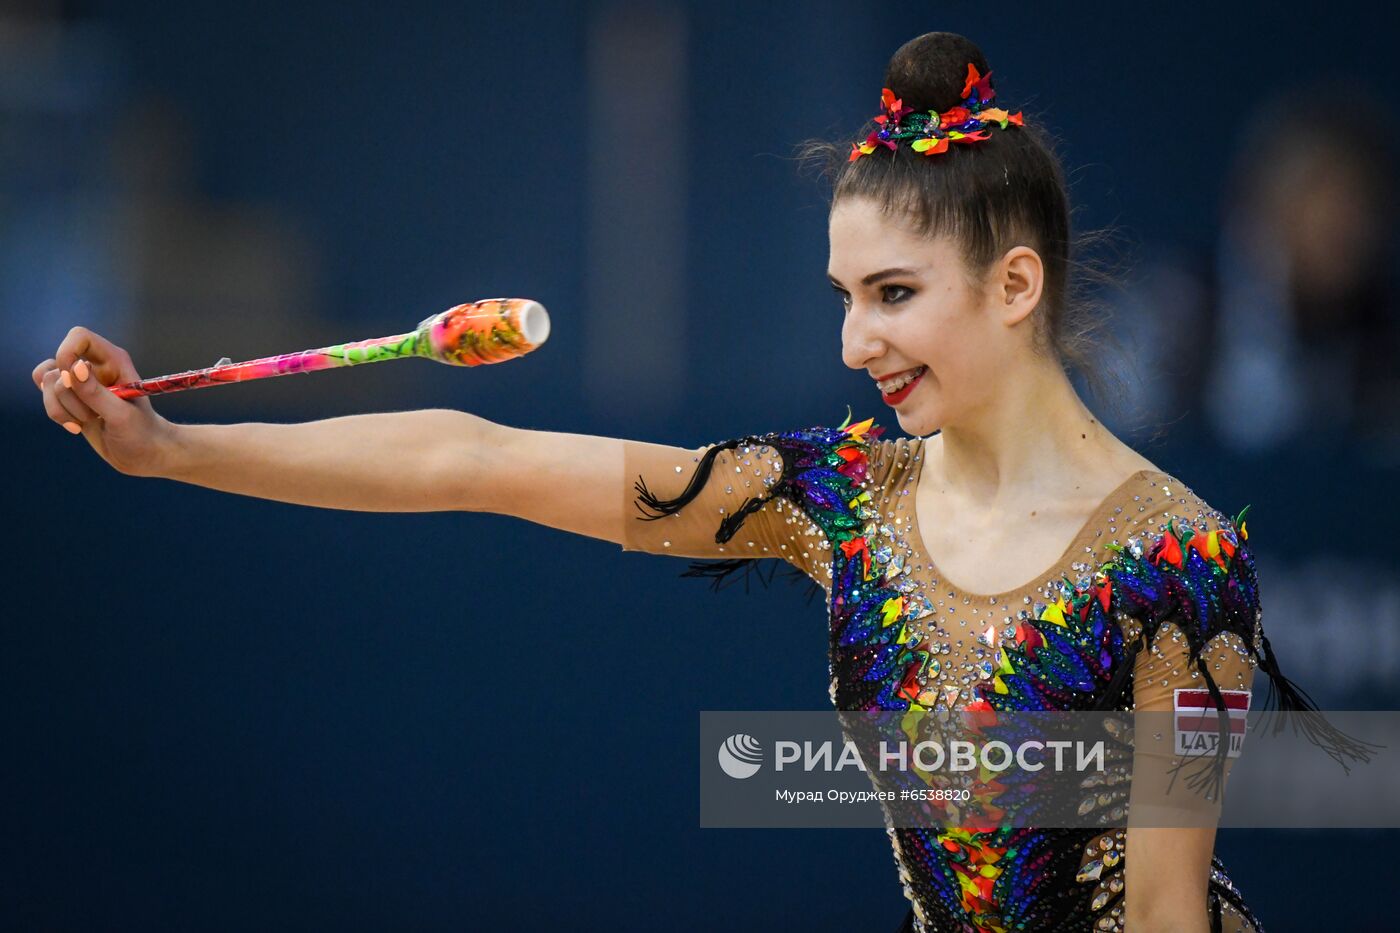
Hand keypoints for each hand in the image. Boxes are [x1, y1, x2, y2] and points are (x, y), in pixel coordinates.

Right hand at [34, 326, 178, 476]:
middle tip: (95, 414)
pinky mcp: (71, 399)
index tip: (72, 379)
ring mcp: (80, 382)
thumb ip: (96, 393)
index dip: (67, 353)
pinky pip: (46, 397)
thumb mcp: (121, 415)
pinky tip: (76, 427)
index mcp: (113, 360)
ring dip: (62, 408)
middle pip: (57, 365)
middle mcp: (94, 366)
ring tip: (88, 421)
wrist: (145, 454)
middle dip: (69, 395)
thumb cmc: (142, 433)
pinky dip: (57, 413)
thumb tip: (73, 368)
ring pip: (47, 382)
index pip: (79, 336)